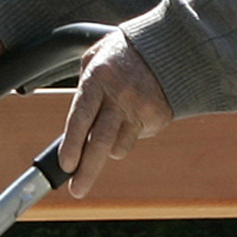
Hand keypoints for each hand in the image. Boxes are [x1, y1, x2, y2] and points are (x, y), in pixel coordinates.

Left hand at [57, 31, 173, 198]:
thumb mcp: (96, 58)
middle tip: (77, 190)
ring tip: (115, 123)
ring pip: (119, 146)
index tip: (66, 166)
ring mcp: (141, 107)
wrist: (170, 46)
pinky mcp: (159, 116)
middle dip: (86, 171)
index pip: (81, 117)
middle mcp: (120, 94)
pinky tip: (136, 111)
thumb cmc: (124, 53)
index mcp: (98, 78)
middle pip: (100, 142)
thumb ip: (83, 87)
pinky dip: (132, 132)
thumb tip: (75, 125)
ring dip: (111, 146)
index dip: (72, 145)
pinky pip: (138, 137)